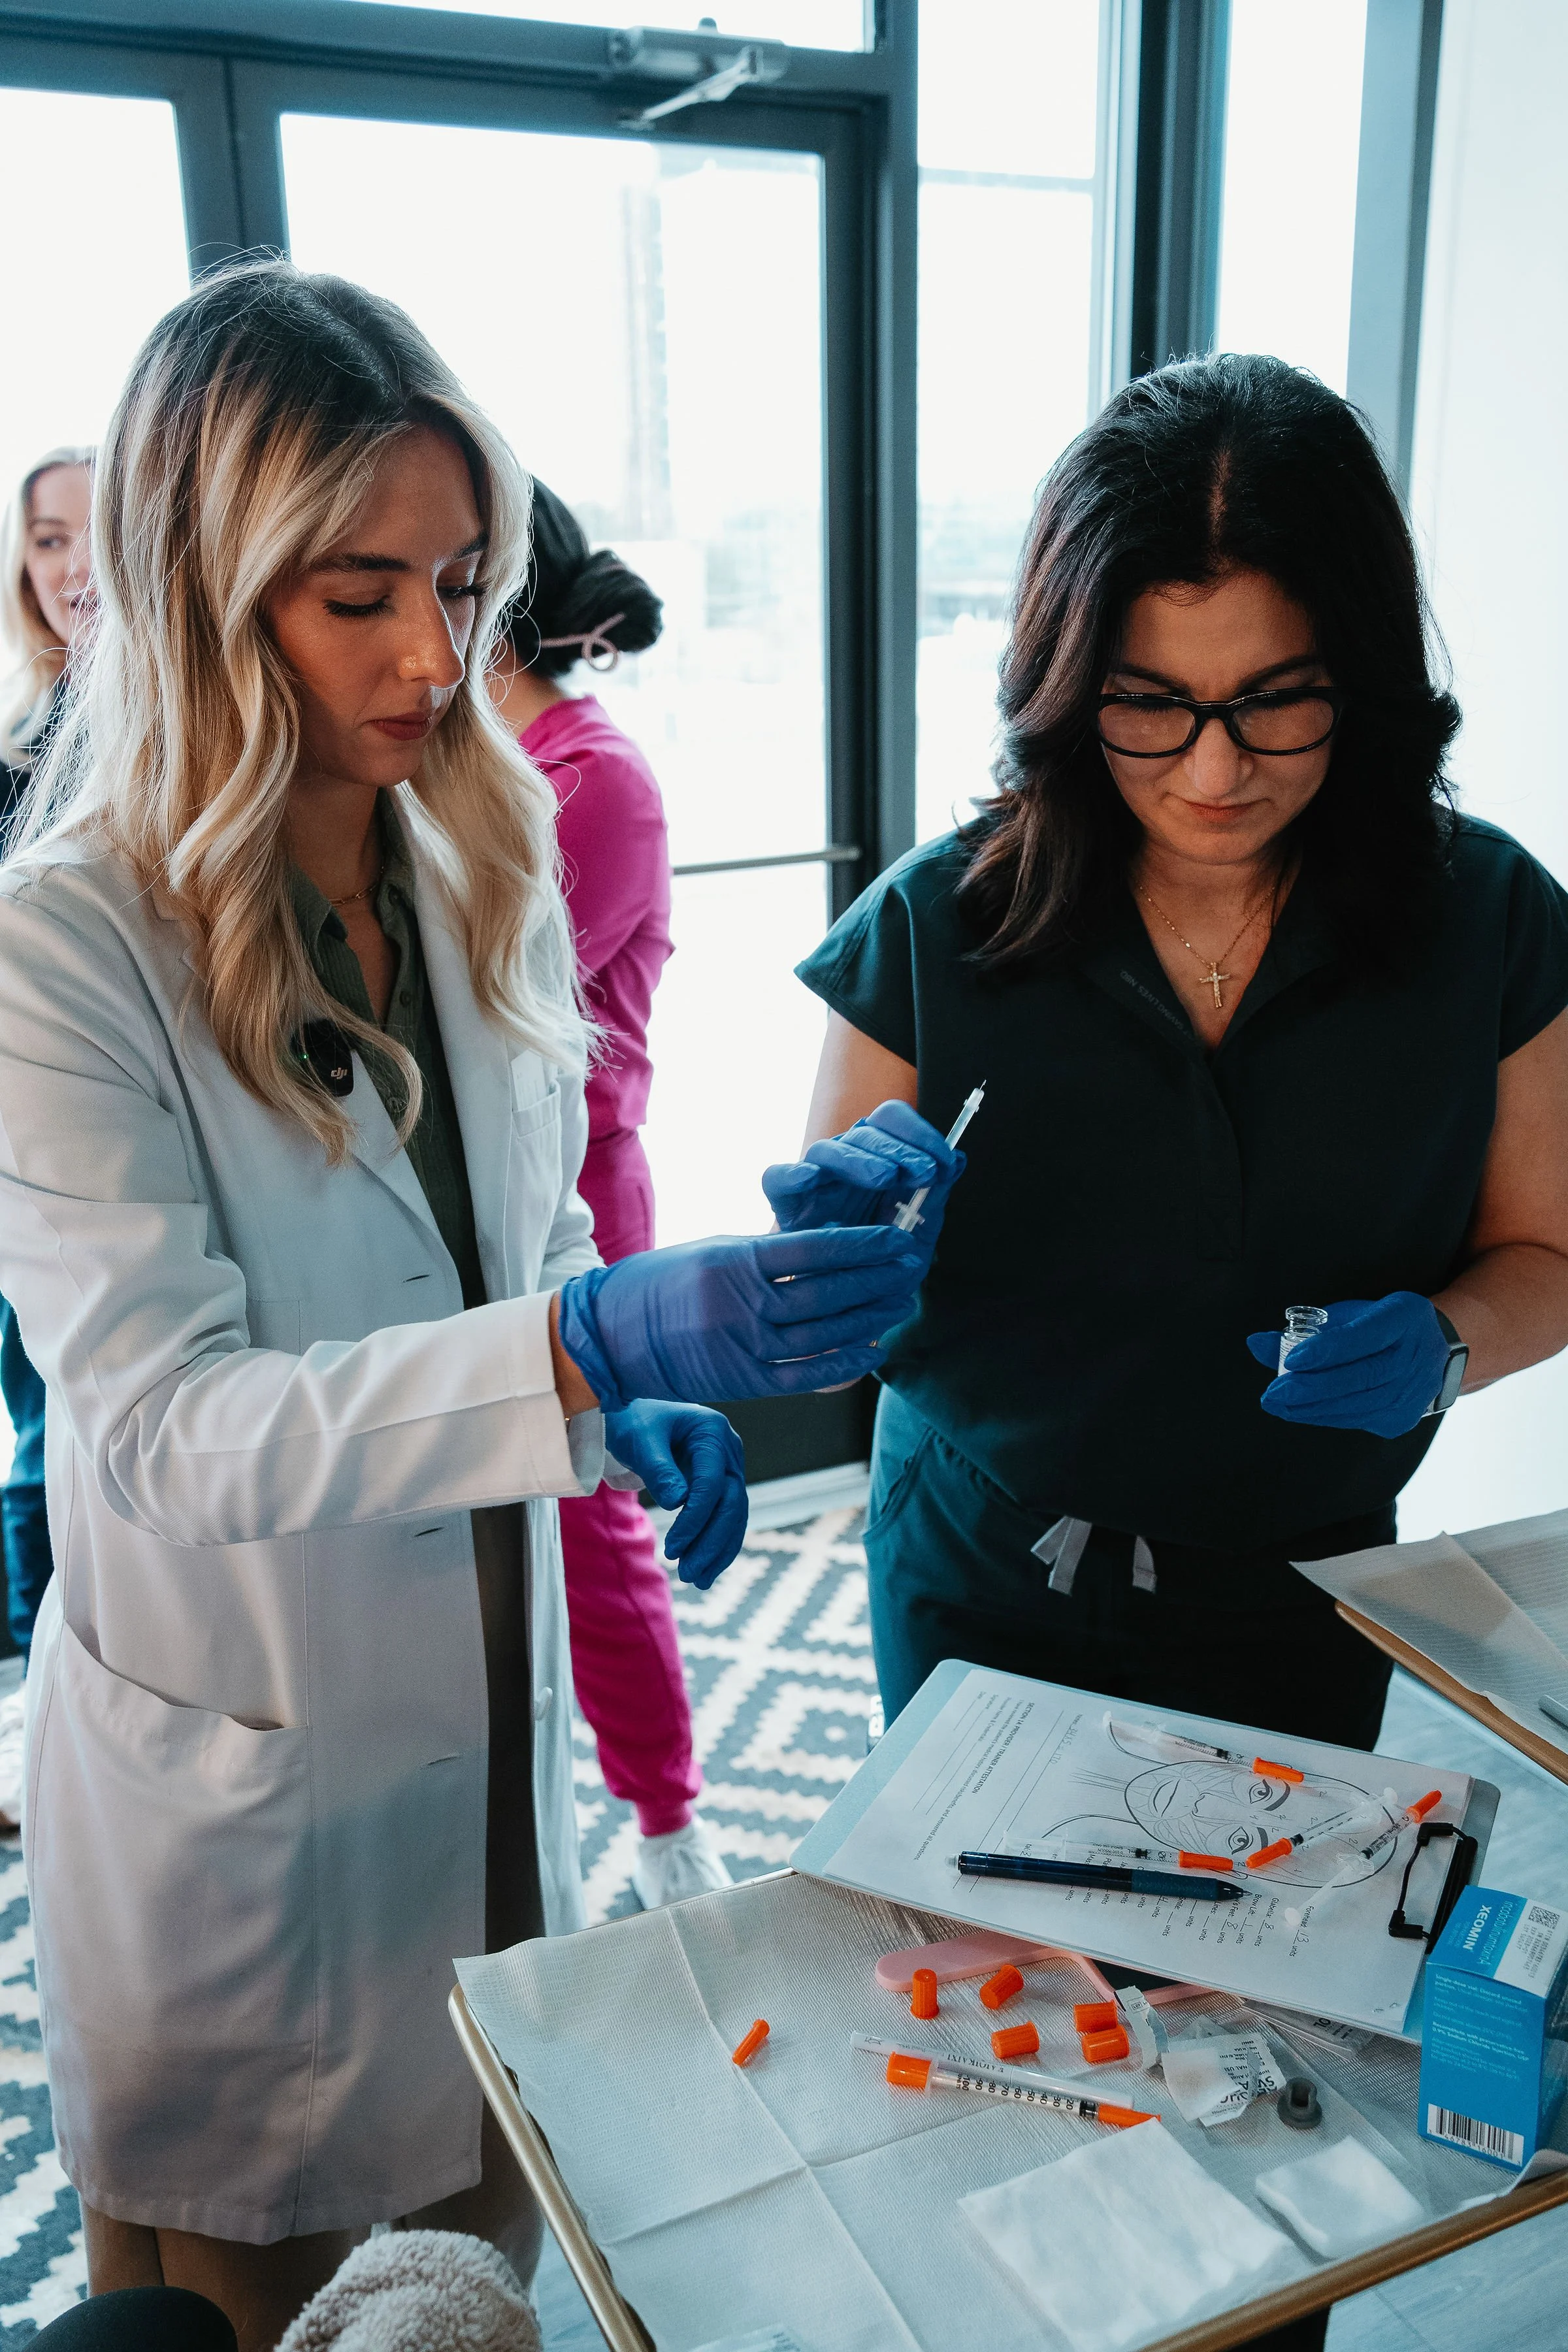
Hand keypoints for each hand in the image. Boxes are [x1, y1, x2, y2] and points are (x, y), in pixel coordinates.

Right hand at [556, 1225, 922, 1413]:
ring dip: (871, 1317)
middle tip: (913, 1265)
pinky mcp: (746, 1382)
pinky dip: (843, 1363)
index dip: (862, 1244)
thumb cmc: (663, 1283)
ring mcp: (746, 1347)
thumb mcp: (715, 1249)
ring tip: (902, 1301)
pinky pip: (806, 1375)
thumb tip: (826, 1248)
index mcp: (736, 1262)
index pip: (815, 1249)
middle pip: (829, 1291)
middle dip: (878, 1278)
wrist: (612, 1337)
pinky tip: (873, 1349)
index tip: (895, 1238)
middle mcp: (744, 1306)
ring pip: (824, 1332)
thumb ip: (768, 1252)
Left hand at [602, 1400, 747, 1589]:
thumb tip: (678, 1502)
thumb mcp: (640, 1441)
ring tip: (696, 1580)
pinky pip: (726, 1519)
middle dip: (710, 1542)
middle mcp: (729, 1450)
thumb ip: (659, 1469)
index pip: (712, 1483)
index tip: (673, 1548)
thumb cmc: (633, 1423)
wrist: (633, 1420)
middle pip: (732, 1503)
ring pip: (734, 1516)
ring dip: (717, 1550)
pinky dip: (718, 1546)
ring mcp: (729, 1468)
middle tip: (686, 1573)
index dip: (696, 1519)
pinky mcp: (722, 1486)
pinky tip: (705, 1572)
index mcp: (712, 1431)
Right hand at [762, 1101, 964, 1271]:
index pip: (892, 1121)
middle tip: (924, 1172)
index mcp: (879, 1159)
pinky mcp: (786, 1203)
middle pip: (865, 1132)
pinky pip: (777, 1178)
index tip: (943, 1162)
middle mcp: (846, 1163)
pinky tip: (811, 1178)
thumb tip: (958, 1159)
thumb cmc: (883, 1267)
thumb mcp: (917, 1234)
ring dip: (860, 1158)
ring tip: (885, 1178)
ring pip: (828, 1150)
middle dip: (900, 1148)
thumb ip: (935, 1197)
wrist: (851, 1310)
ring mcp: (814, 1181)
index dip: (919, 1134)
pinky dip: (792, 1174)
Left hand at [1247, 1293, 1450, 1437]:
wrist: (1432, 1352)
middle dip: (1310, 1388)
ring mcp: (1414, 1391)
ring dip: (1311, 1408)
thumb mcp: (1347, 1317)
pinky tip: (1299, 1412)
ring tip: (1277, 1404)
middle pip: (1361, 1377)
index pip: (1364, 1337)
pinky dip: (1324, 1416)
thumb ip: (1303, 1330)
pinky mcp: (1402, 1418)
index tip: (1291, 1360)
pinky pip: (1357, 1420)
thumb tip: (1254, 1343)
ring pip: (1357, 1405)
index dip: (1327, 1350)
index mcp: (1403, 1317)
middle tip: (1272, 1394)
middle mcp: (1415, 1356)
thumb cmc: (1378, 1327)